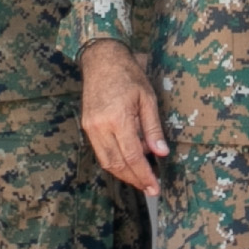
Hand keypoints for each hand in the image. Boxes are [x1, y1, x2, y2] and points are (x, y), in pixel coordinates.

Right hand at [79, 40, 167, 196]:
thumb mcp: (147, 98)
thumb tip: (161, 152)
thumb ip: (153, 128)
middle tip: (150, 188)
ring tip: (140, 179)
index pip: (132, 156)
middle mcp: (100, 126)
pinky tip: (127, 162)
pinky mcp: (86, 126)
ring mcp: (90, 127)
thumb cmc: (128, 74)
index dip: (144, 174)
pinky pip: (100, 151)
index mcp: (118, 118)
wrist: (101, 59)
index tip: (154, 186)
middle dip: (134, 179)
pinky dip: (114, 161)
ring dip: (123, 174)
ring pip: (106, 161)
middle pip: (117, 163)